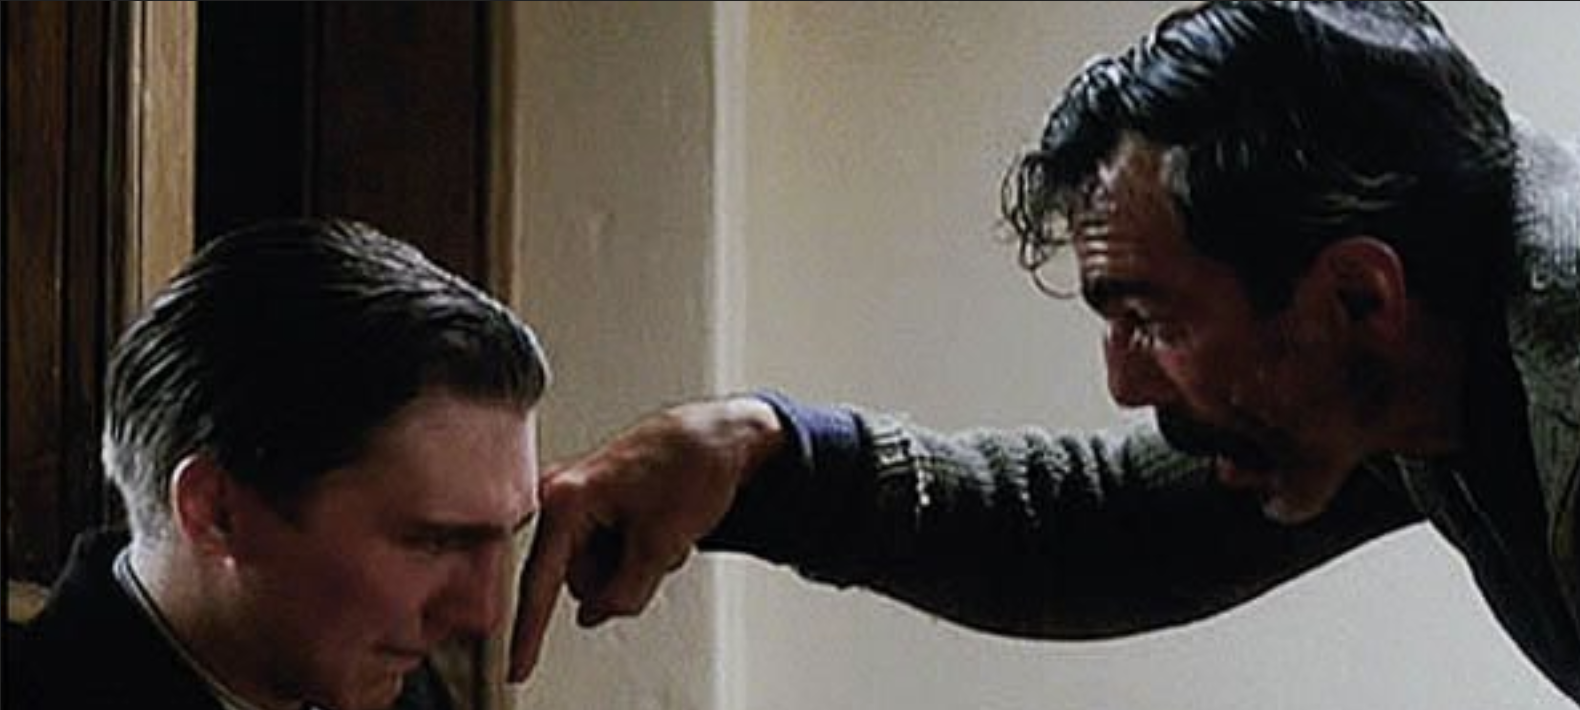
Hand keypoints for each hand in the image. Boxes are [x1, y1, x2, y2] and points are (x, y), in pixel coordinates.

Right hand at [507, 396, 783, 681]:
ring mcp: (578, 501)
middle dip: (622, 577)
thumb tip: (595, 615)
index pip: (540, 581)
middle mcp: (562, 496)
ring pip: (597, 570)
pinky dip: (637, 552)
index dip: (530, 631)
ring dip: (633, 564)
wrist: (716, 435)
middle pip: (579, 580)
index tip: (518, 667)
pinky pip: (608, 553)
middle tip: (658, 543)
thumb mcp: (661, 543)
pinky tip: (657, 524)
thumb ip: (625, 591)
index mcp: (567, 498)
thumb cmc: (690, 467)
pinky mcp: (595, 505)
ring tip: (660, 527)